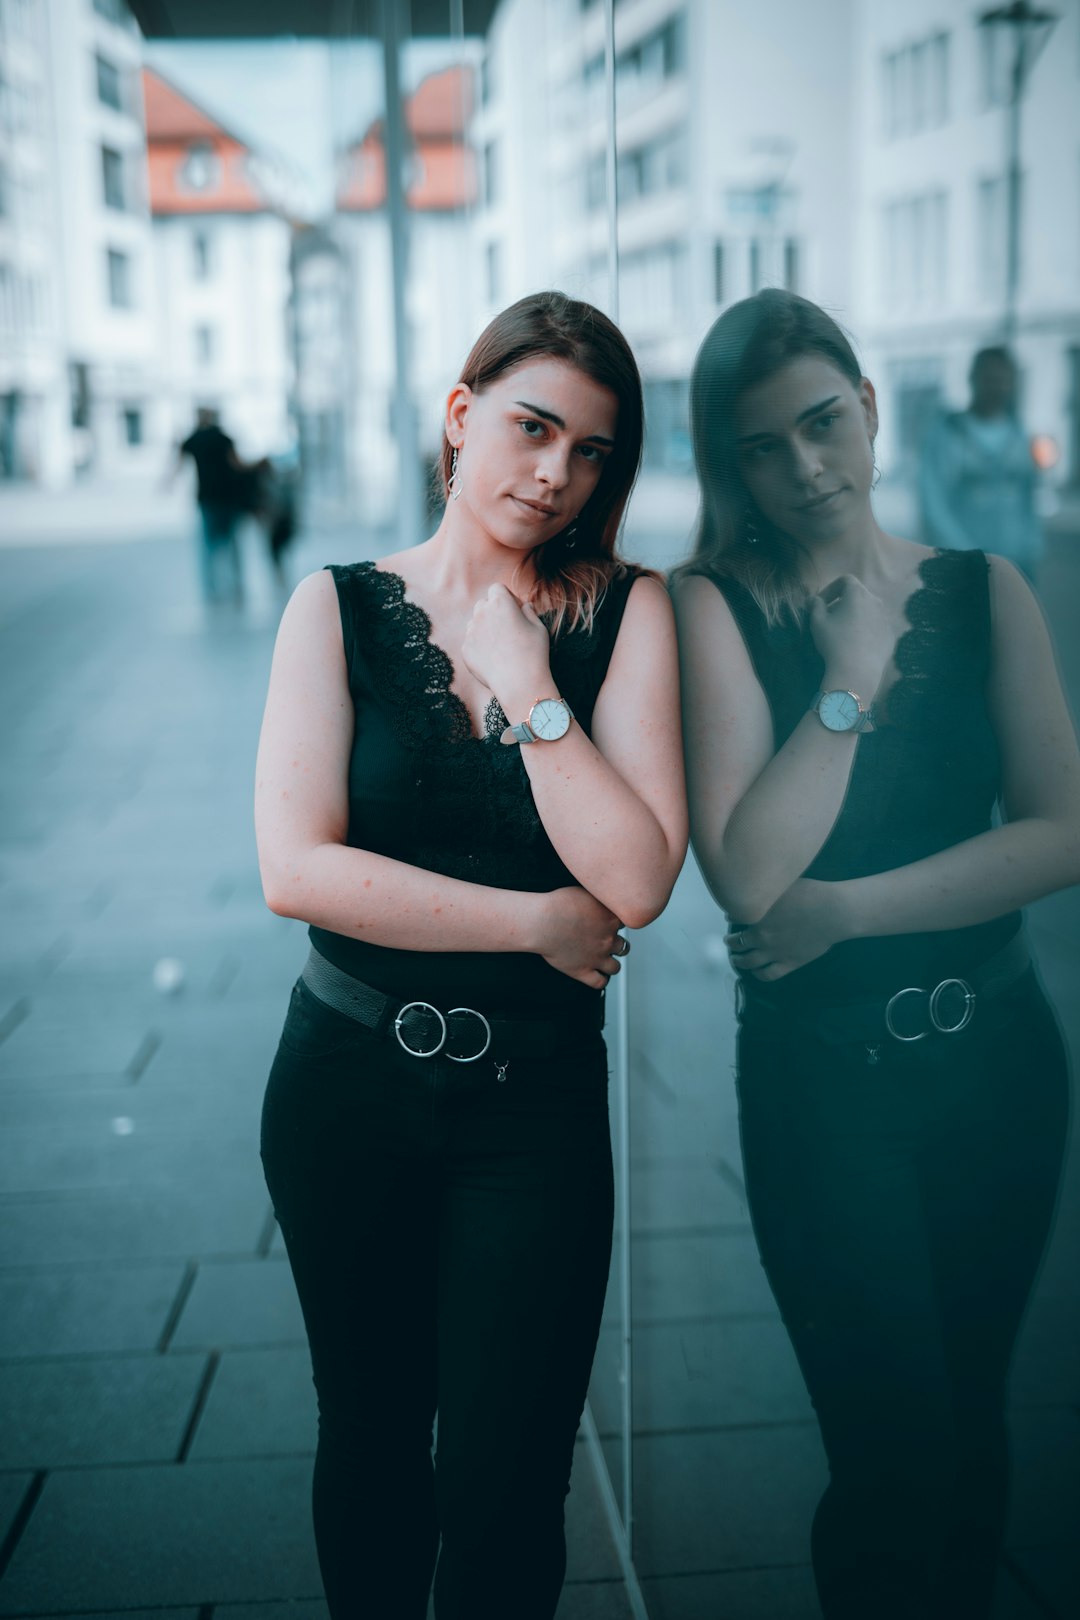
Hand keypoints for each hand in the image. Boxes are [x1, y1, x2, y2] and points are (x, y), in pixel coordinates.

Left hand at [461, 583, 550, 709]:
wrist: (519, 683)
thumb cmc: (533, 653)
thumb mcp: (539, 627)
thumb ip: (529, 611)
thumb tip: (524, 606)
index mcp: (500, 603)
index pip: (497, 589)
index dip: (506, 598)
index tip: (515, 610)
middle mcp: (481, 614)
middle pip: (484, 604)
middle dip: (493, 611)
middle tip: (507, 628)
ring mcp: (471, 632)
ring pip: (475, 622)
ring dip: (485, 628)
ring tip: (501, 645)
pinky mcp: (465, 649)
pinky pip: (471, 642)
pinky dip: (480, 646)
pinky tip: (494, 658)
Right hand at [532, 886, 627, 988]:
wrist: (542, 922)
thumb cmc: (557, 904)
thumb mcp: (585, 891)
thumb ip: (598, 898)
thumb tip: (603, 896)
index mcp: (610, 919)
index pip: (625, 924)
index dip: (615, 924)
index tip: (606, 922)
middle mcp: (608, 940)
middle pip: (623, 946)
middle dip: (615, 944)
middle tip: (603, 941)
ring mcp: (597, 957)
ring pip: (615, 967)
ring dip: (611, 963)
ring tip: (602, 959)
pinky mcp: (583, 971)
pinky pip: (600, 982)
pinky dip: (600, 980)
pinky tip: (595, 974)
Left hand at [725, 879, 848, 980]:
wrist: (833, 912)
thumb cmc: (811, 893)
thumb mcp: (783, 885)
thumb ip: (766, 891)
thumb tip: (753, 892)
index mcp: (757, 915)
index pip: (734, 918)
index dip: (731, 916)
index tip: (731, 916)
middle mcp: (761, 936)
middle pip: (737, 943)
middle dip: (731, 942)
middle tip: (729, 940)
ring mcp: (774, 952)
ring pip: (748, 962)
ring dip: (738, 961)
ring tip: (736, 958)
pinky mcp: (789, 963)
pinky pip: (768, 974)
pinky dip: (758, 974)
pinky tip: (755, 971)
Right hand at [809, 575, 891, 696]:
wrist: (857, 670)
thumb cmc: (834, 642)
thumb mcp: (817, 622)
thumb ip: (815, 605)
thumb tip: (814, 599)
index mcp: (857, 594)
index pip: (845, 580)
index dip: (830, 589)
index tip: (821, 603)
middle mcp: (876, 601)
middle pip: (859, 595)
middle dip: (843, 602)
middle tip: (830, 618)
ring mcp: (886, 619)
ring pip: (869, 611)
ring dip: (856, 616)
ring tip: (845, 632)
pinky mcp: (891, 635)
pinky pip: (877, 626)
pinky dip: (867, 630)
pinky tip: (857, 644)